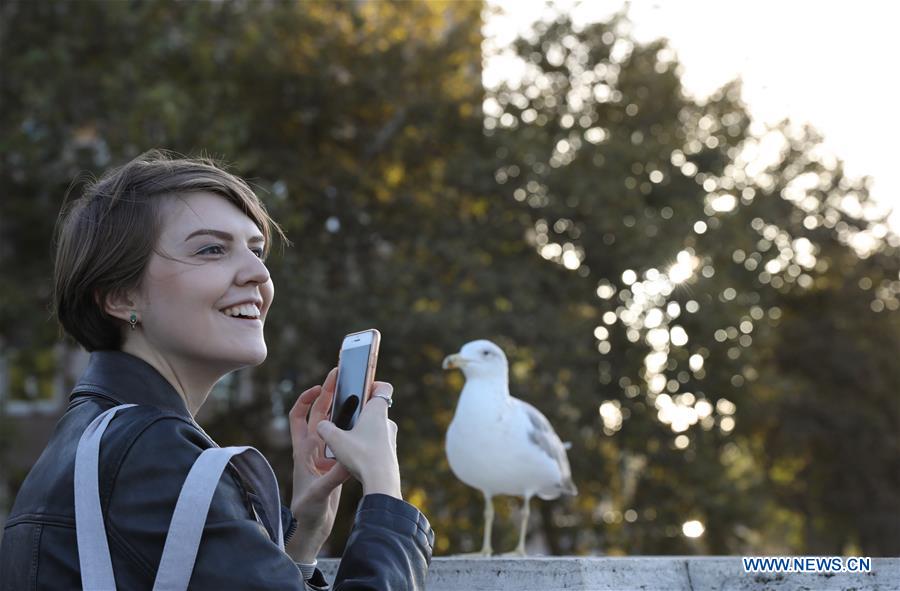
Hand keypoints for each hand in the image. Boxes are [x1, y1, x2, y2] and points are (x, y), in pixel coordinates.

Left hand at [288, 368, 350, 562]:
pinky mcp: (336, 465)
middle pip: (319, 414)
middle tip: (340, 376)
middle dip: (328, 394)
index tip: (318, 388)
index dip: (305, 400)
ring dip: (342, 409)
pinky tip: (364, 423)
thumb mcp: (318, 494)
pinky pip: (344, 440)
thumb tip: (350, 462)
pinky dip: (352, 429)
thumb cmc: (307, 511)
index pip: (298, 417)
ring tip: (356, 393)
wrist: (311, 527)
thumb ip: (332, 478)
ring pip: (333, 425)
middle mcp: (313, 449)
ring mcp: (325, 456)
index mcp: (303, 451)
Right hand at [316, 381, 401, 498]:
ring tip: (347, 440)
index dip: (372, 384)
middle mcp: (388, 422)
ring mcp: (391, 438)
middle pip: (376, 408)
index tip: (360, 388)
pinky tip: (355, 456)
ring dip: (363, 430)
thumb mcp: (336, 441)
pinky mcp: (390, 453)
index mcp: (377, 411)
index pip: (383, 387)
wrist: (381, 483)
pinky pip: (378, 443)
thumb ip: (325, 429)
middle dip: (360, 411)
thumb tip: (320, 425)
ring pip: (376, 427)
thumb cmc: (361, 456)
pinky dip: (367, 445)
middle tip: (345, 417)